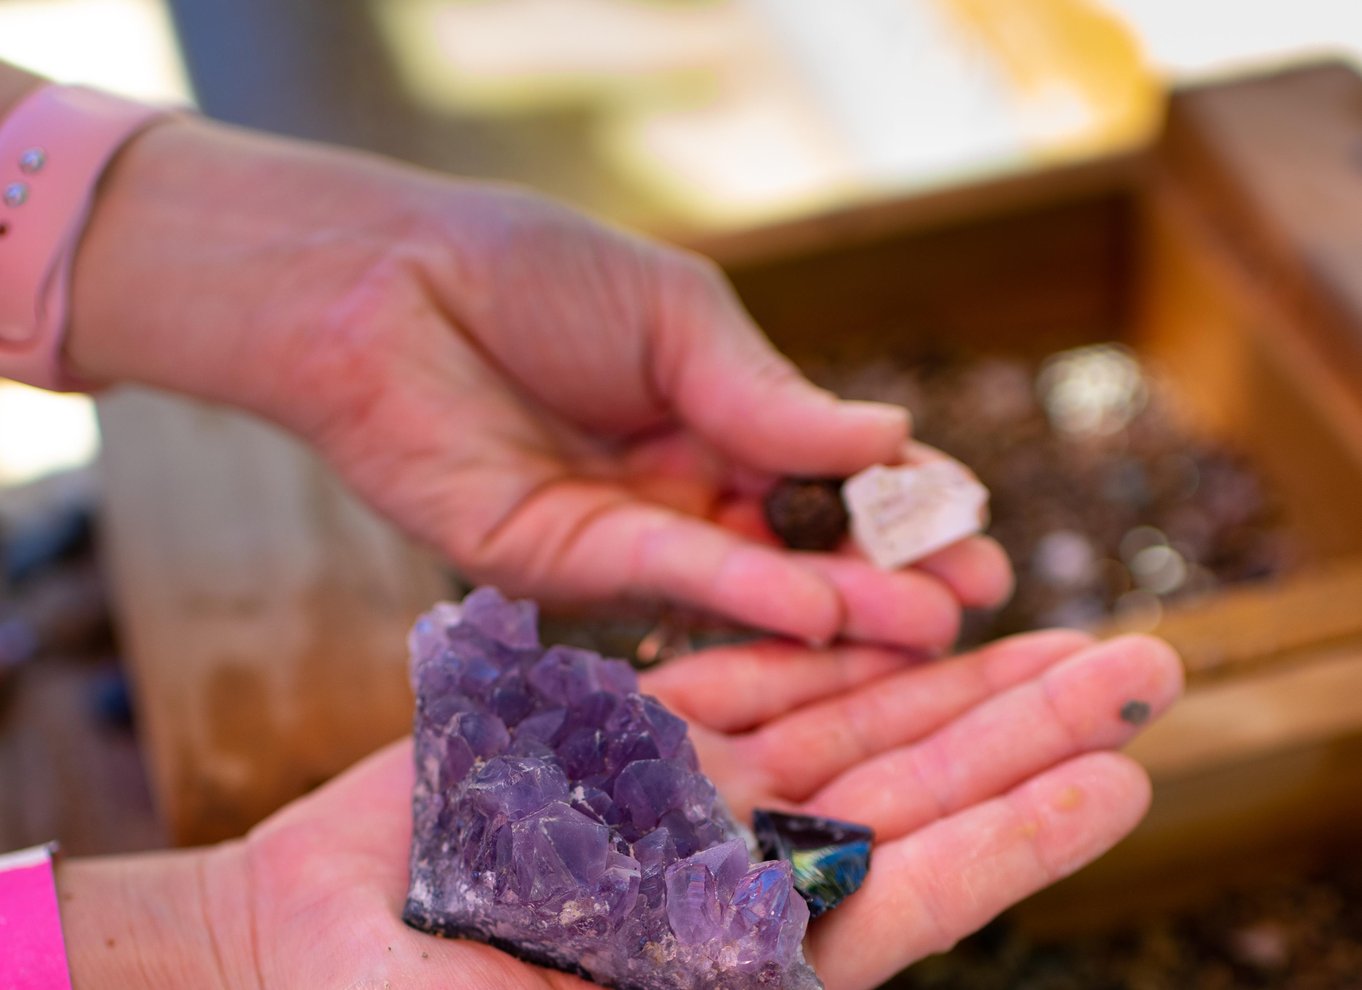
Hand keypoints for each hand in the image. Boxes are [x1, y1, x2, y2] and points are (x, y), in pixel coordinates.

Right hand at [59, 630, 1180, 987]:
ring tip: (1047, 612)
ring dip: (946, 663)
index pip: (907, 895)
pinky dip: (817, 634)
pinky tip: (888, 598)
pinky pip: (746, 669)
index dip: (1016, 838)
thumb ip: (684, 987)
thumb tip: (813, 979)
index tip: (1118, 780)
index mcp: (738, 956)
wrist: (296, 940)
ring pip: (847, 714)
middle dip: (1025, 726)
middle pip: (910, 786)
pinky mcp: (628, 731)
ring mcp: (688, 793)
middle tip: (1138, 664)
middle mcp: (737, 871)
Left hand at [66, 115, 1009, 648]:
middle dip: (888, 576)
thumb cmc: (531, 276)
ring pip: (745, 580)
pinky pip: (665, 581)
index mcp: (716, 416)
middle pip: (801, 545)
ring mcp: (626, 532)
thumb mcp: (676, 317)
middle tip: (972, 605)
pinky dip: (741, 593)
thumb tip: (890, 436)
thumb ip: (770, 395)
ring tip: (922, 625)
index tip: (978, 534)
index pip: (829, 474)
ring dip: (834, 603)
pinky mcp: (562, 565)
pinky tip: (813, 602)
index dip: (903, 506)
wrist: (390, 288)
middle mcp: (681, 486)